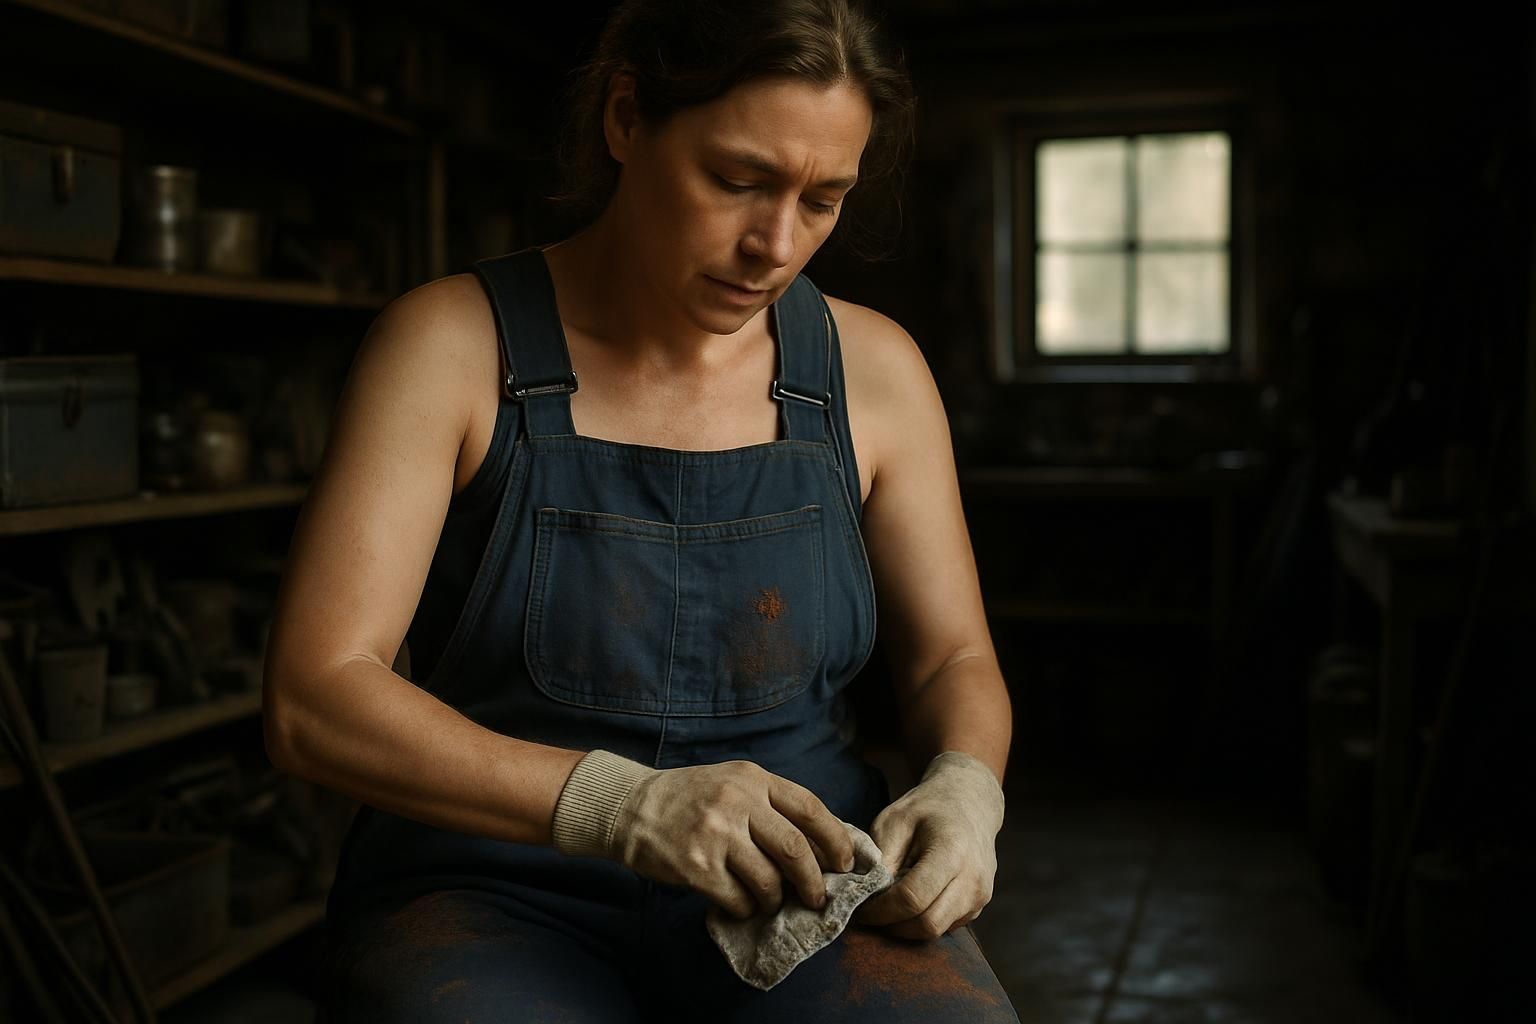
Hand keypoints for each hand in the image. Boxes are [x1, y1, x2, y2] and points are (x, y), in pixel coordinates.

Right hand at [551, 751, 855, 919]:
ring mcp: (716, 835)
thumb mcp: (732, 782)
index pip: (809, 808)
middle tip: (816, 898)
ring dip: (775, 899)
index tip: (844, 863)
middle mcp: (737, 802)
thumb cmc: (689, 797)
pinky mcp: (696, 867)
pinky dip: (746, 908)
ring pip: (769, 880)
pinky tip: (740, 904)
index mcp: (753, 778)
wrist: (630, 807)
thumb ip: (770, 804)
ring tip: (769, 901)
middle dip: (813, 881)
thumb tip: (818, 845)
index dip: (834, 840)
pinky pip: (738, 899)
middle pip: (795, 849)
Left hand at [853, 751, 1004, 939]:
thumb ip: (881, 859)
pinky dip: (921, 921)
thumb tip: (866, 896)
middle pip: (926, 924)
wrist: (971, 801)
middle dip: (891, 925)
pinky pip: (944, 927)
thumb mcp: (895, 820)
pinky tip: (909, 901)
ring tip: (887, 905)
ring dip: (906, 926)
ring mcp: (980, 896)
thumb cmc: (928, 807)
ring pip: (936, 932)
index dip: (880, 910)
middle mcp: (973, 880)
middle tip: (869, 912)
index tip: (859, 907)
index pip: (912, 898)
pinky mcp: (978, 906)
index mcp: (952, 852)